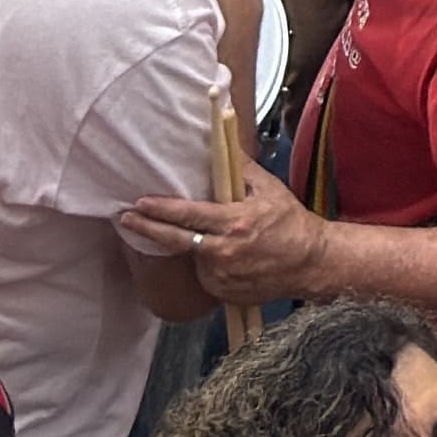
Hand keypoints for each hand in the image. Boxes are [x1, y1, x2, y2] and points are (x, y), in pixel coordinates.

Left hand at [126, 185, 333, 301]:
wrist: (310, 263)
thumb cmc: (290, 222)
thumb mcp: (269, 189)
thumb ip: (241, 169)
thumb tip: (223, 143)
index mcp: (234, 223)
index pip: (188, 215)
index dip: (161, 209)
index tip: (139, 203)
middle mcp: (223, 252)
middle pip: (175, 241)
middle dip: (147, 229)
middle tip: (126, 220)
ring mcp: (221, 277)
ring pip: (191, 258)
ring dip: (188, 247)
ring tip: (205, 237)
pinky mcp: (223, 293)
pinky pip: (205, 276)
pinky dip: (206, 264)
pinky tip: (224, 256)